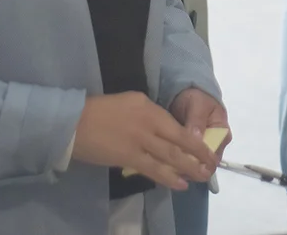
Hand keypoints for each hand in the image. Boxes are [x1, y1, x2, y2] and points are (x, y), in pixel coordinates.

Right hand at [72, 90, 215, 189]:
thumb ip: (149, 115)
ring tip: (202, 176)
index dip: (195, 140)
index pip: (178, 125)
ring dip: (189, 167)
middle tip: (212, 165)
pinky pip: (154, 169)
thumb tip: (163, 130)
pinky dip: (169, 177)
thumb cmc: (99, 111)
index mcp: (149, 106)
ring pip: (171, 156)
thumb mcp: (130, 102)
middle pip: (180, 140)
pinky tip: (181, 184)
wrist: (73, 121)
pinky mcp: (129, 157)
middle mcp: (149, 121)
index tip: (206, 149)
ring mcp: (140, 140)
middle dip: (199, 154)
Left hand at [169, 88, 230, 167]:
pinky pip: (186, 163)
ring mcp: (204, 151)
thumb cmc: (196, 99)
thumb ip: (197, 121)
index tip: (182, 163)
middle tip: (169, 166)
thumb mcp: (198, 105)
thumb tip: (196, 139)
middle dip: (188, 168)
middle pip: (204, 166)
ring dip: (181, 168)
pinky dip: (176, 164)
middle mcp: (216, 146)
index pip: (214, 158)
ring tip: (164, 166)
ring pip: (194, 167)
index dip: (199, 164)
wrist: (188, 94)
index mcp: (222, 135)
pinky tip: (164, 164)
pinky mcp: (193, 152)